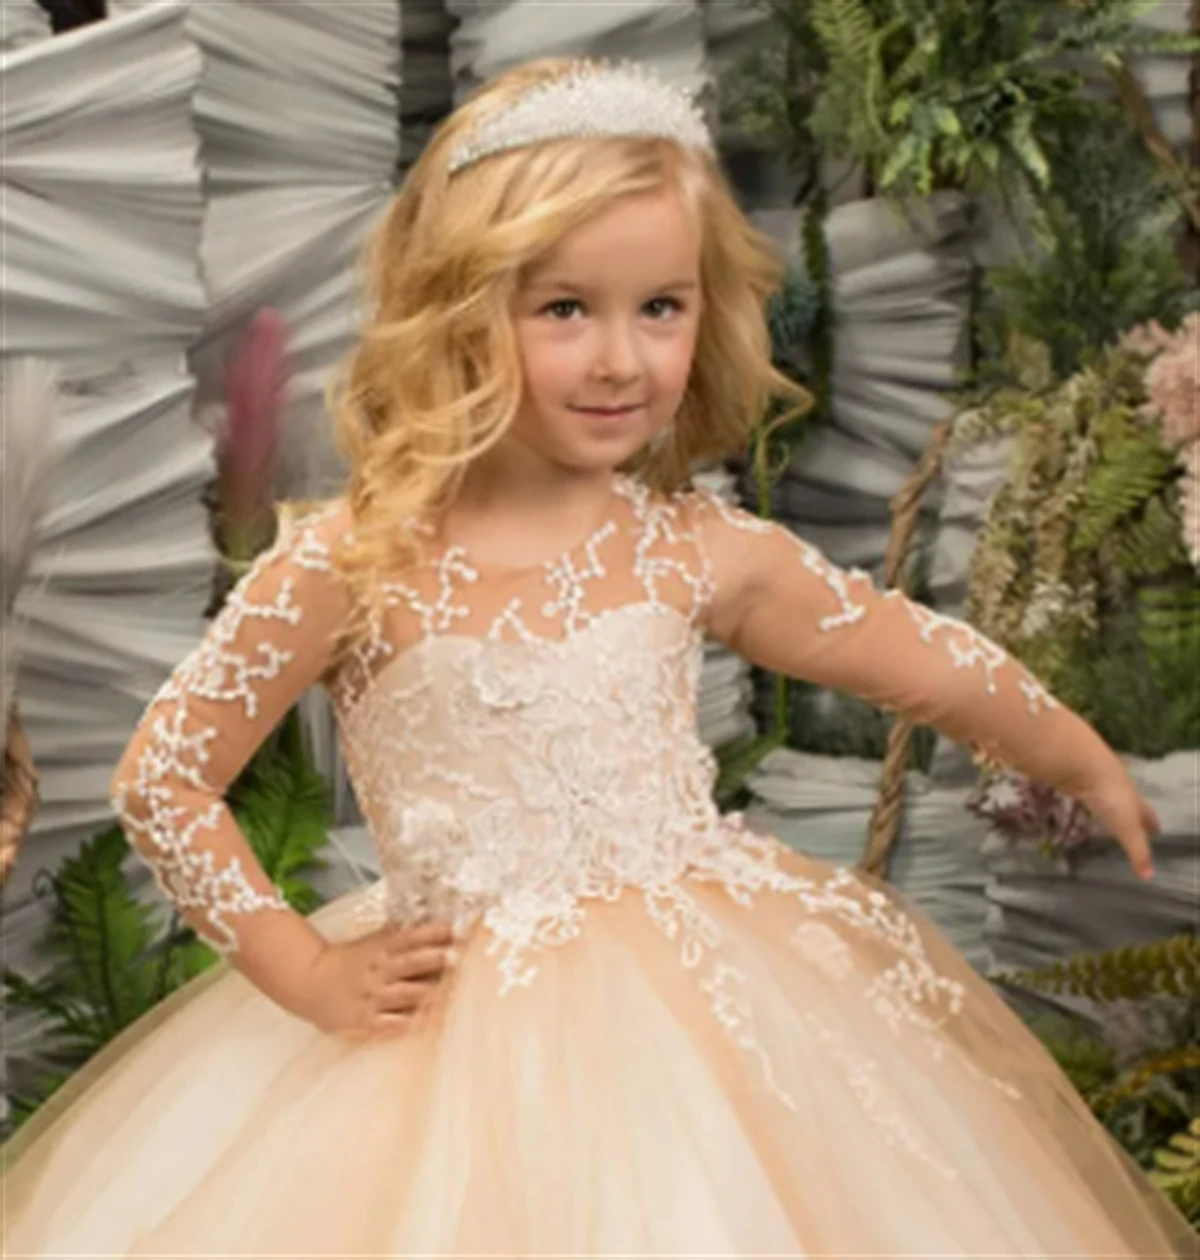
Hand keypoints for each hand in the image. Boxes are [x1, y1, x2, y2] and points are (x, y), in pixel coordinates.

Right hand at [294, 921, 457, 1040]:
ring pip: (407, 994)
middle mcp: (379, 971)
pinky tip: (425, 1019)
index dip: (433, 933)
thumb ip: (398, 937)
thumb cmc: (348, 960)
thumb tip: (433, 927)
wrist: (308, 981)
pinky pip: (391, 1023)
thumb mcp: (372, 942)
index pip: (410, 937)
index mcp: (380, 948)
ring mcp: (372, 996)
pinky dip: (408, 1021)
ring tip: (449, 991)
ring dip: (429, 992)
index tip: (454, 931)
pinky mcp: (364, 1021)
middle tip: (455, 958)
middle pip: (412, 963)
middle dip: (435, 960)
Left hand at [1074, 765, 1159, 881]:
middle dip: (1130, 813)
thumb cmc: (1110, 797)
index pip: (1147, 814)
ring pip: (1105, 793)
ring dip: (1105, 803)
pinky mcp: (1076, 775)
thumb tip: (1148, 876)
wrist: (1082, 763)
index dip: (1151, 824)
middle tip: (1130, 824)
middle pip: (1128, 802)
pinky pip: (1082, 788)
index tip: (1156, 831)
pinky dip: (1082, 795)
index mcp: (1134, 801)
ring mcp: (1096, 779)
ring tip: (1103, 813)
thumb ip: (1137, 851)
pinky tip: (1077, 798)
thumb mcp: (1126, 828)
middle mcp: (1118, 788)